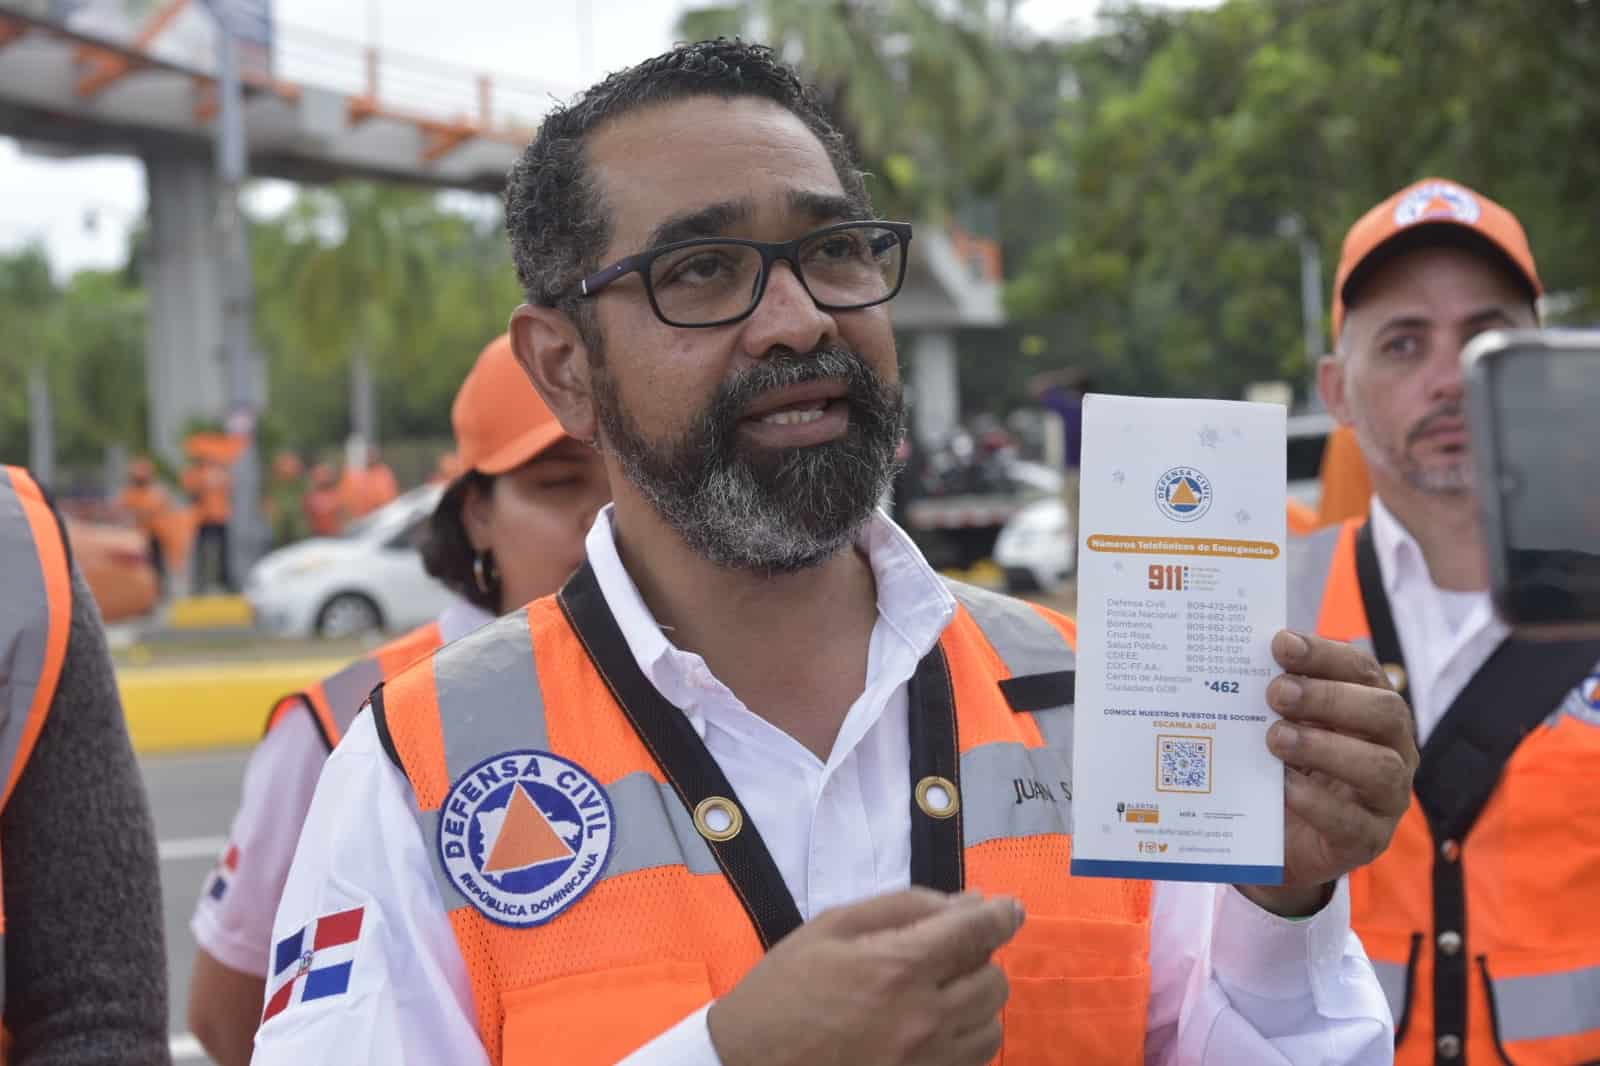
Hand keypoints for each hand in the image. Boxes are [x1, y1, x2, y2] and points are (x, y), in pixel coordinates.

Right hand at [708, 889, 1023, 1065]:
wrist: (748, 1063)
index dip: (1002, 914)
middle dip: (981, 956)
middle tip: (952, 950)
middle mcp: (924, 1018)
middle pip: (993, 979)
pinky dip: (968, 1038)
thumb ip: (903, 907)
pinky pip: (974, 1062)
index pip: (977, 932)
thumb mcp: (832, 927)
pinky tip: (939, 1027)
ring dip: (978, 1000)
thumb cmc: (784, 988)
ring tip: (945, 991)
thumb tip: (966, 902)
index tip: (1010, 908)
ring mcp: (927, 1061)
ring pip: (992, 1026)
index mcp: (899, 967)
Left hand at [1239, 631, 1418, 916]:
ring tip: (1275, 738)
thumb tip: (1237, 659)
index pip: (1362, 671)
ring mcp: (1386, 798)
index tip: (1281, 644)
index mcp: (1371, 708)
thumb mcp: (1281, 727)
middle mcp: (1392, 748)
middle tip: (1276, 692)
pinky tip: (1282, 786)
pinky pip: (1352, 821)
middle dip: (1329, 697)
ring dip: (1324, 747)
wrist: (1279, 839)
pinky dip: (1315, 801)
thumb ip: (1276, 699)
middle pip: (1384, 712)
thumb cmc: (1284, 768)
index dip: (1325, 654)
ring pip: (1381, 767)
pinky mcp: (1367, 840)